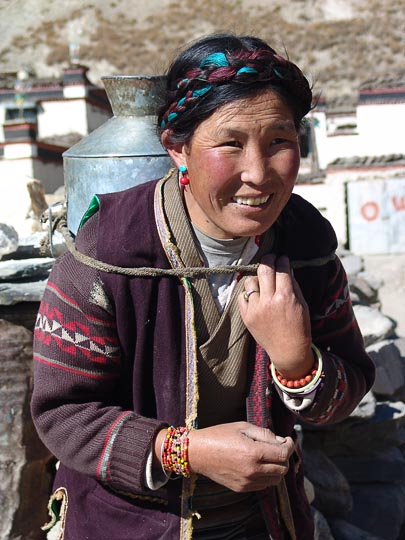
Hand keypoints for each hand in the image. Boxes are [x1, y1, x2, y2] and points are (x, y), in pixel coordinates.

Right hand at [187, 422, 294, 491]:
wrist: (198, 453)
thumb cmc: (219, 435)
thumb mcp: (243, 427)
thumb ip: (264, 433)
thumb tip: (281, 441)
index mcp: (253, 453)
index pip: (283, 454)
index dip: (289, 446)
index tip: (287, 440)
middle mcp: (252, 471)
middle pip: (282, 468)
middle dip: (284, 456)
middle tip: (278, 446)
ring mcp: (247, 482)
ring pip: (275, 480)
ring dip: (277, 468)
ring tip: (268, 456)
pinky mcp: (242, 489)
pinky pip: (263, 485)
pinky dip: (266, 476)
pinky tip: (258, 465)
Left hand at [238, 254, 312, 378]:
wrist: (288, 350)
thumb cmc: (299, 327)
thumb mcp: (302, 304)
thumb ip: (293, 285)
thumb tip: (286, 268)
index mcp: (285, 297)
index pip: (281, 270)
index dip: (282, 261)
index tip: (282, 258)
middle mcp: (268, 301)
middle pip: (264, 270)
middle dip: (268, 260)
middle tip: (271, 258)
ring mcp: (255, 309)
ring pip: (250, 281)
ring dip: (257, 278)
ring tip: (263, 282)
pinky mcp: (246, 316)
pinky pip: (242, 296)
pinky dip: (249, 294)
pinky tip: (256, 296)